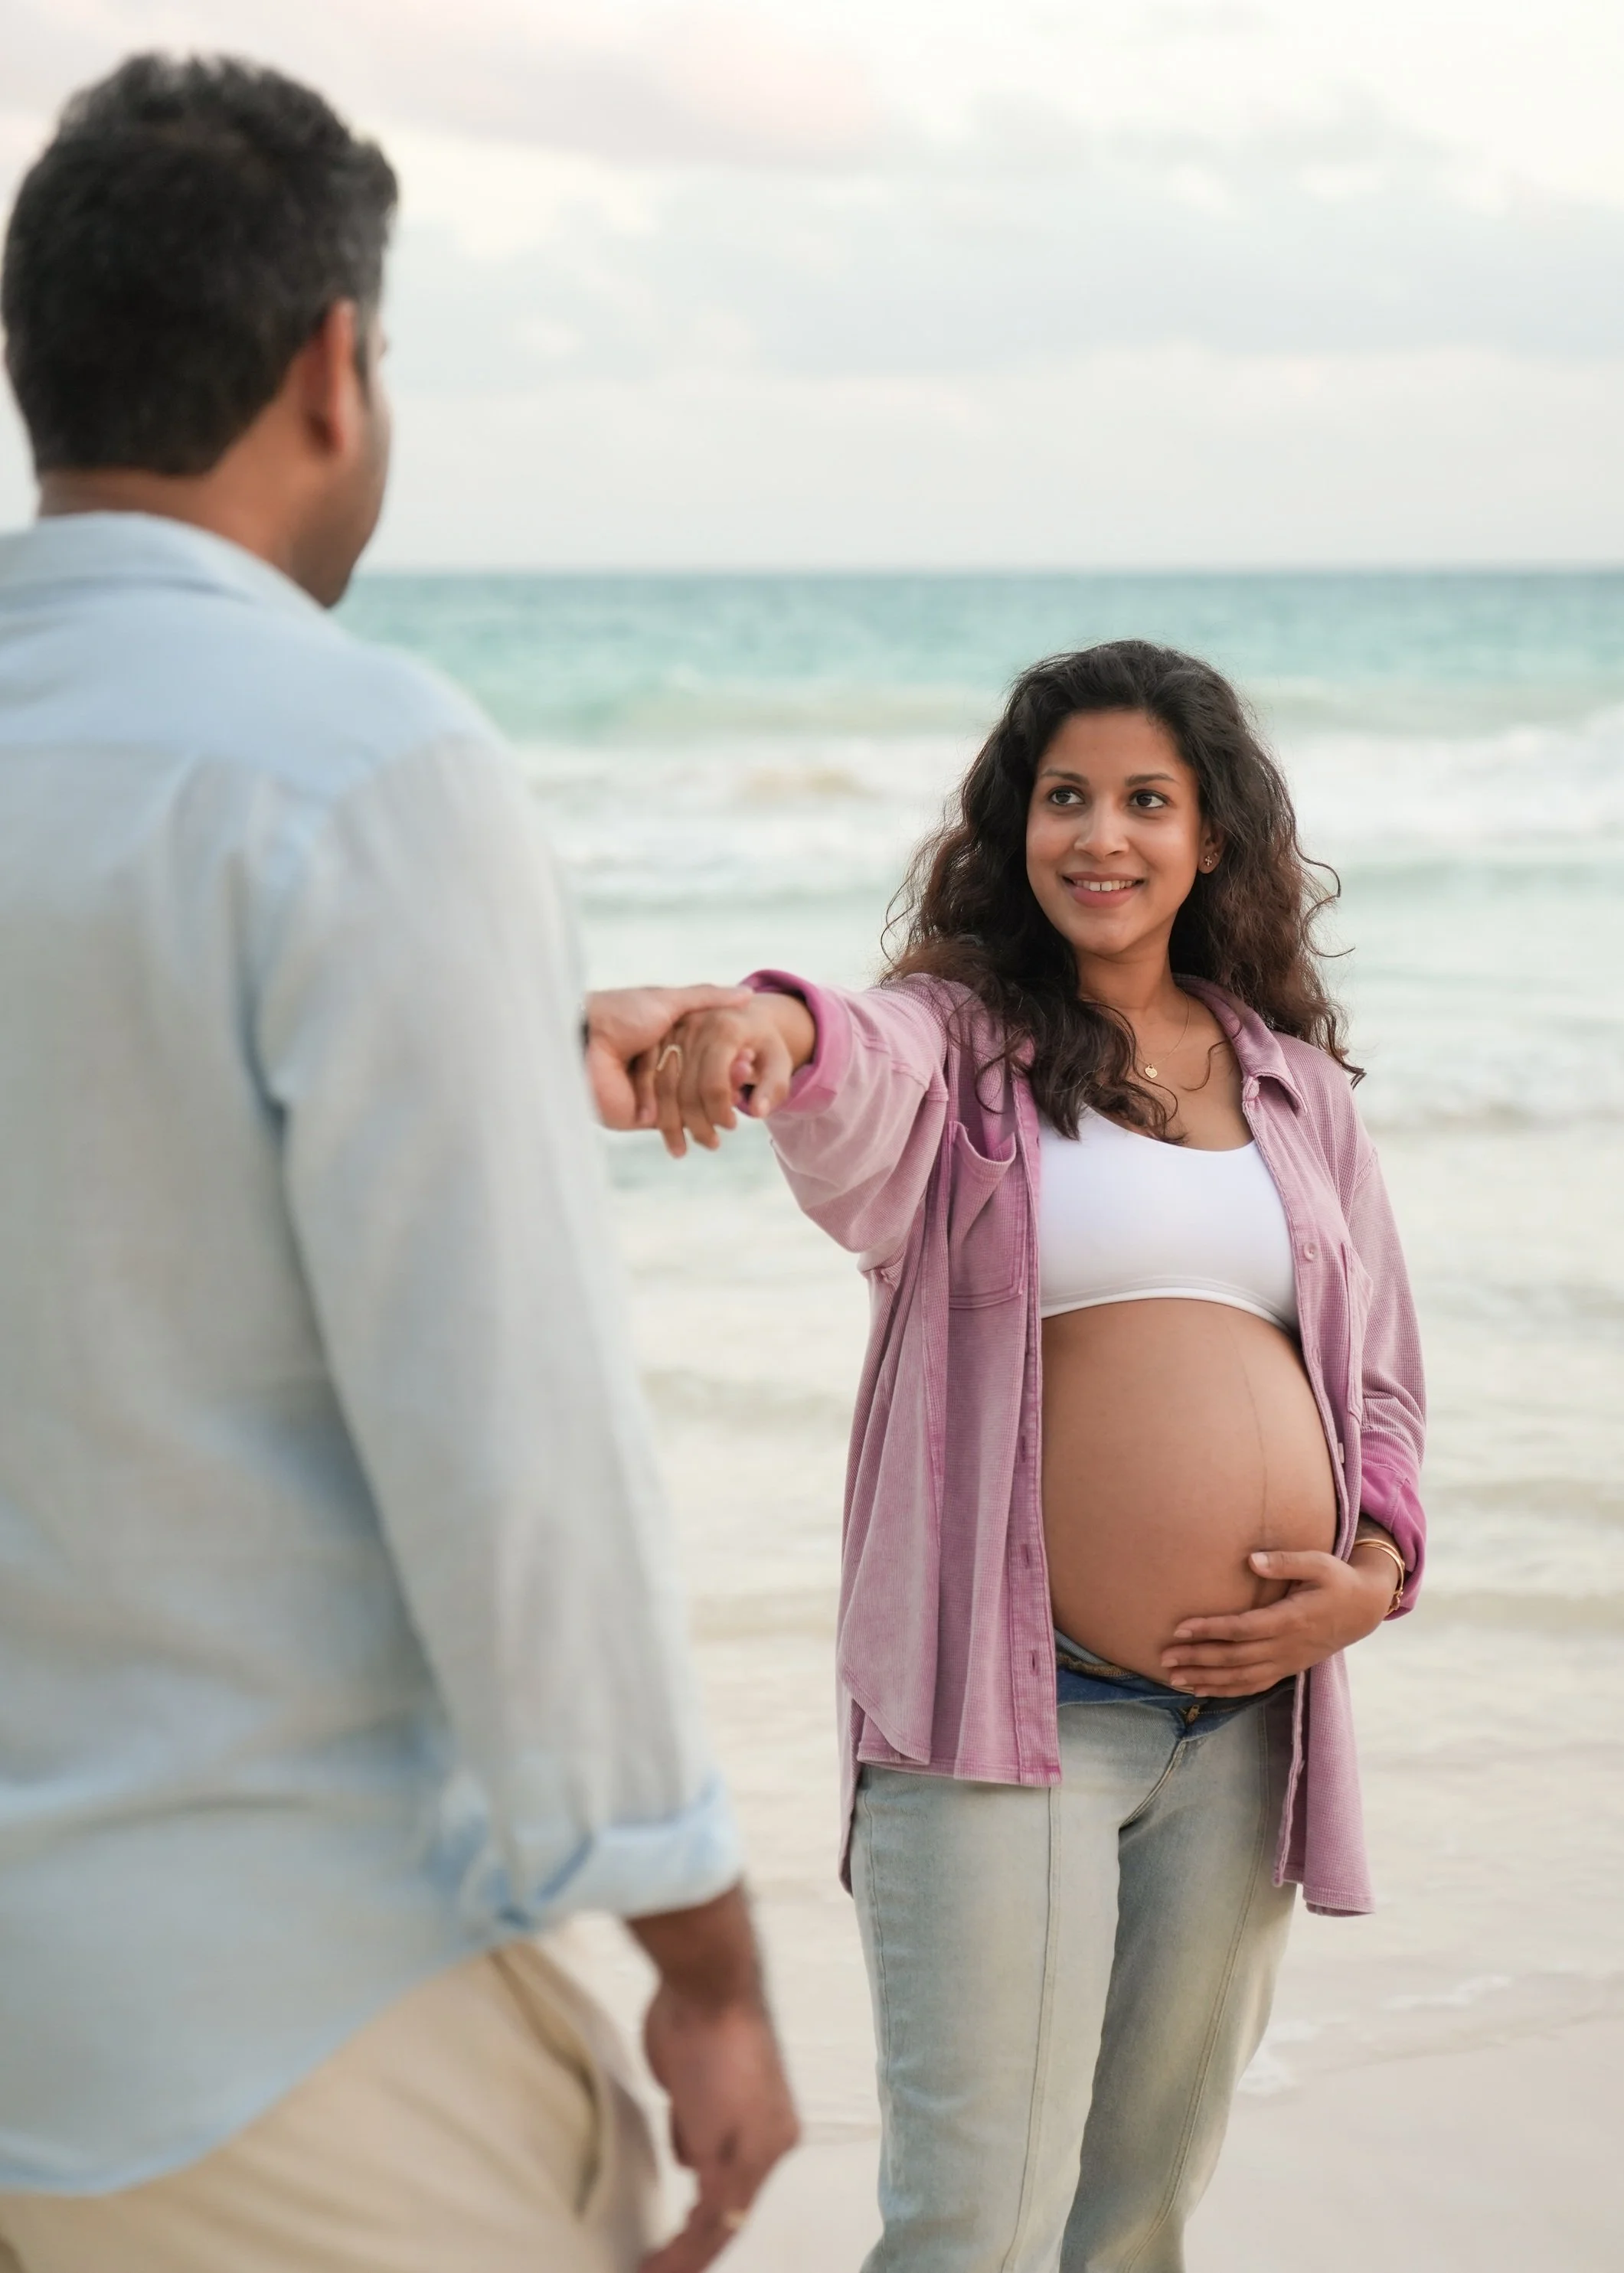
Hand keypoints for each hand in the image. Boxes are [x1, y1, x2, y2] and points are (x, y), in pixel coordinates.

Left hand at [585, 987, 752, 1129]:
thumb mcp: (669, 1001)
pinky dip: (691, 1123)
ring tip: (734, 1103)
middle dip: (724, 1085)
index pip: (705, 1055)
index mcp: (664, 1040)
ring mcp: (649, 1094)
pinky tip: (714, 1122)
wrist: (584, 1041)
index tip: (749, 1058)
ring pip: (690, 1106)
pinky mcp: (638, 1117)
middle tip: (747, 1078)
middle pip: (700, 1082)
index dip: (728, 1059)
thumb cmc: (621, 1014)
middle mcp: (657, 1067)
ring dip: (712, 1107)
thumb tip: (746, 993)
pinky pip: (672, 1124)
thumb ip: (707, 998)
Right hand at [638, 1986, 799, 2270]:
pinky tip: (654, 2265)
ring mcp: (756, 2156)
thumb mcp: (696, 2084)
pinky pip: (706, 2224)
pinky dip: (678, 2253)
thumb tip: (688, 2158)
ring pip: (720, 2229)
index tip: (675, 2255)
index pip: (740, 2198)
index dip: (707, 2233)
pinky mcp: (732, 2160)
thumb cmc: (698, 2023)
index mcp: (772, 2131)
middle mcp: (773, 2149)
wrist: (711, 1989)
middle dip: (695, 2255)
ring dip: (682, 2260)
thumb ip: (696, 2125)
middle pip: (733, 2221)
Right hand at [646, 994, 815, 1158]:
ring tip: (681, 1150)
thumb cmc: (764, 1044)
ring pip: (662, 1086)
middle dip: (695, 1124)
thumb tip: (757, 1112)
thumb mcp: (780, 1061)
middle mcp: (694, 1026)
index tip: (732, 1127)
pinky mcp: (658, 1037)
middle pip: (685, 1087)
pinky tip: (659, 1129)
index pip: (714, 1082)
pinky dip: (651, 1106)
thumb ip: (774, 1087)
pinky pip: (648, 1078)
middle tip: (712, 1144)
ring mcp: (672, 1031)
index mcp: (725, 1029)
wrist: (743, 1014)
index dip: (720, 1112)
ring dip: (669, 1123)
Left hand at [1159, 1546, 1395, 1694]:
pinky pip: (1253, 1685)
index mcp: (1291, 1619)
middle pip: (1235, 1657)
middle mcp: (1286, 1646)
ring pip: (1240, 1678)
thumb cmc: (1337, 1580)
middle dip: (1198, 1658)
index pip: (1242, 1628)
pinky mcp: (1287, 1669)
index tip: (1180, 1628)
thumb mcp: (1319, 1563)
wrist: (1364, 1610)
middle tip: (1164, 1657)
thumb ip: (1286, 1562)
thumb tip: (1251, 1560)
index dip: (1210, 1629)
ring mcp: (1287, 1662)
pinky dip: (1225, 1690)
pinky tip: (1201, 1690)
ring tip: (1172, 1678)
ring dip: (1206, 1679)